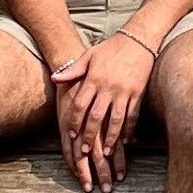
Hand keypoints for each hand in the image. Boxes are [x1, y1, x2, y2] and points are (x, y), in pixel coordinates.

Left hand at [54, 34, 153, 189]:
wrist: (137, 39)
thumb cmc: (110, 48)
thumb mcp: (89, 56)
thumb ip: (72, 70)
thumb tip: (55, 78)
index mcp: (94, 79)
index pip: (81, 105)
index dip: (75, 121)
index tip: (71, 135)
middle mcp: (108, 87)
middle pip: (97, 116)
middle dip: (90, 135)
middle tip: (85, 151)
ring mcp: (124, 91)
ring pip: (116, 119)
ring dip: (111, 138)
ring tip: (107, 153)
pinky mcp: (138, 93)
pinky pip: (133, 115)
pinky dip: (130, 129)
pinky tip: (127, 141)